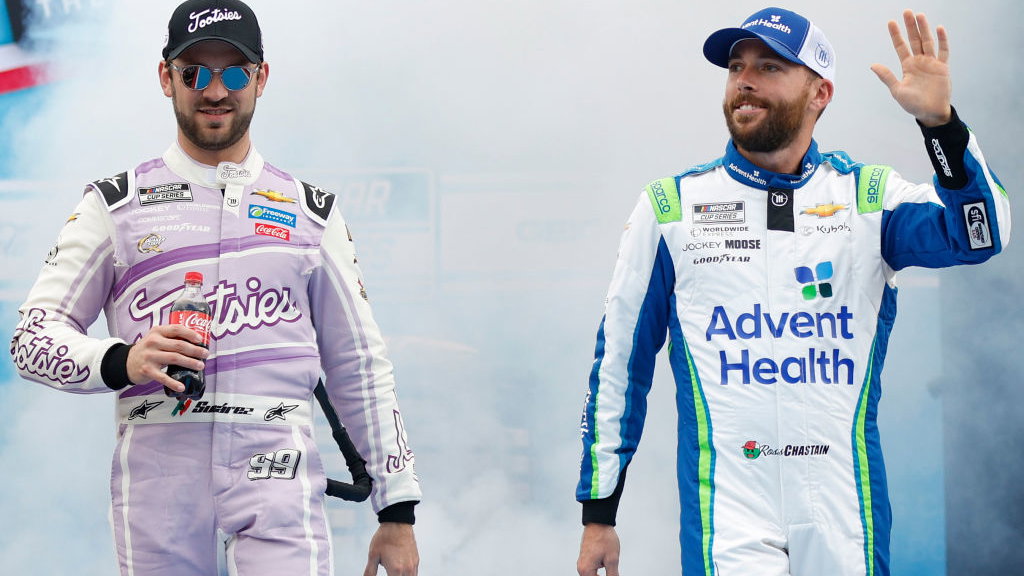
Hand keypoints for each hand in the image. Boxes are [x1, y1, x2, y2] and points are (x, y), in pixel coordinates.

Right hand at [126, 324, 207, 391]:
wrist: (127, 362)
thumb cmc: (148, 349)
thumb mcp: (156, 338)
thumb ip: (172, 338)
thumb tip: (197, 343)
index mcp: (157, 332)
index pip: (176, 329)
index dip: (190, 334)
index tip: (201, 340)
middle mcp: (153, 342)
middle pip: (179, 345)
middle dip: (195, 350)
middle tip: (205, 354)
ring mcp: (149, 356)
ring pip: (175, 358)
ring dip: (190, 363)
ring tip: (200, 366)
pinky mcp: (147, 370)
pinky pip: (163, 377)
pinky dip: (173, 383)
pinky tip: (182, 386)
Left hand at [363, 522, 417, 575]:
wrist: (397, 522)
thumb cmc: (384, 537)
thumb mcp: (373, 555)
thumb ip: (370, 572)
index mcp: (395, 570)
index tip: (385, 574)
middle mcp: (407, 569)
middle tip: (389, 572)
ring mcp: (413, 564)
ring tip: (393, 573)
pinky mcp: (416, 559)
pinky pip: (414, 573)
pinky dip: (408, 575)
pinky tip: (401, 571)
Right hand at [577, 523, 619, 575]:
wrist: (598, 522)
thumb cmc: (604, 538)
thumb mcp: (612, 559)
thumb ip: (612, 575)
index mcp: (585, 570)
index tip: (613, 573)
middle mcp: (581, 567)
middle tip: (612, 568)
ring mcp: (582, 562)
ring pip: (593, 575)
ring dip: (602, 574)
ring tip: (609, 562)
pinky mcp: (585, 557)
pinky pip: (592, 568)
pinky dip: (600, 568)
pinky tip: (607, 560)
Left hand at [870, 9, 951, 126]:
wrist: (930, 113)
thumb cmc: (913, 104)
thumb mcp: (897, 90)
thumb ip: (887, 76)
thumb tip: (872, 65)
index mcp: (907, 66)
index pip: (901, 46)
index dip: (896, 35)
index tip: (890, 22)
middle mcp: (919, 61)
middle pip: (914, 40)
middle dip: (910, 26)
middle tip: (906, 11)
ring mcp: (932, 63)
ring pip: (927, 42)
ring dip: (924, 29)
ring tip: (919, 16)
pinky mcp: (943, 67)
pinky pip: (943, 51)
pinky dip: (942, 40)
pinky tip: (939, 28)